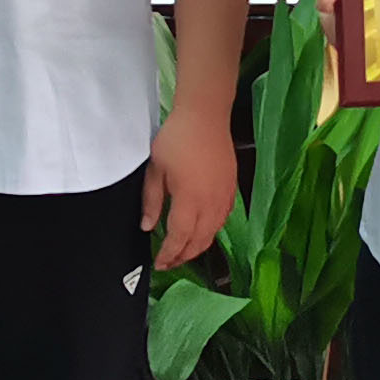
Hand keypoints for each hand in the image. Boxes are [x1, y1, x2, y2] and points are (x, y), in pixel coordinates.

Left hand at [141, 100, 235, 270]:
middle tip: (169, 262)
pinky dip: (211, 231)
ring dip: (198, 246)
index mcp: (189, 200)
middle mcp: (210, 204)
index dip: (169, 255)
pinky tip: (202, 230)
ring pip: (213, 233)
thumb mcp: (155, 169)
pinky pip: (223, 219)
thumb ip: (152, 201)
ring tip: (183, 251)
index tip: (159, 263)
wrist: (205, 115)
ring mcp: (224, 197)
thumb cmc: (177, 139)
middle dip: (183, 256)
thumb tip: (147, 227)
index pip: (179, 238)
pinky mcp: (232, 189)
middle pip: (199, 241)